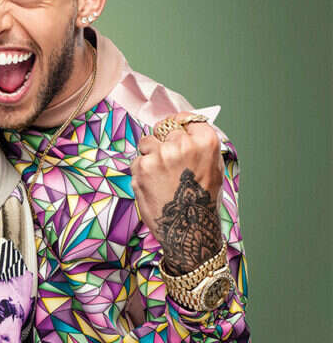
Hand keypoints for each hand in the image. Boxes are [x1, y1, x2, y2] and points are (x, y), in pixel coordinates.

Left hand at [131, 112, 224, 275]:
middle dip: (163, 141)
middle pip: (164, 128)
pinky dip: (142, 171)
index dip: (179, 126)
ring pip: (147, 142)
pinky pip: (137, 160)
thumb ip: (198, 146)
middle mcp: (183, 144)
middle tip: (168, 162)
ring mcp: (161, 154)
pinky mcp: (142, 166)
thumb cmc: (202, 201)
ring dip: (150, 155)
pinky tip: (154, 186)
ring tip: (162, 177)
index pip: (187, 119)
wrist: (189, 231)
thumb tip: (183, 129)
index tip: (175, 131)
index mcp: (205, 142)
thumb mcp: (212, 169)